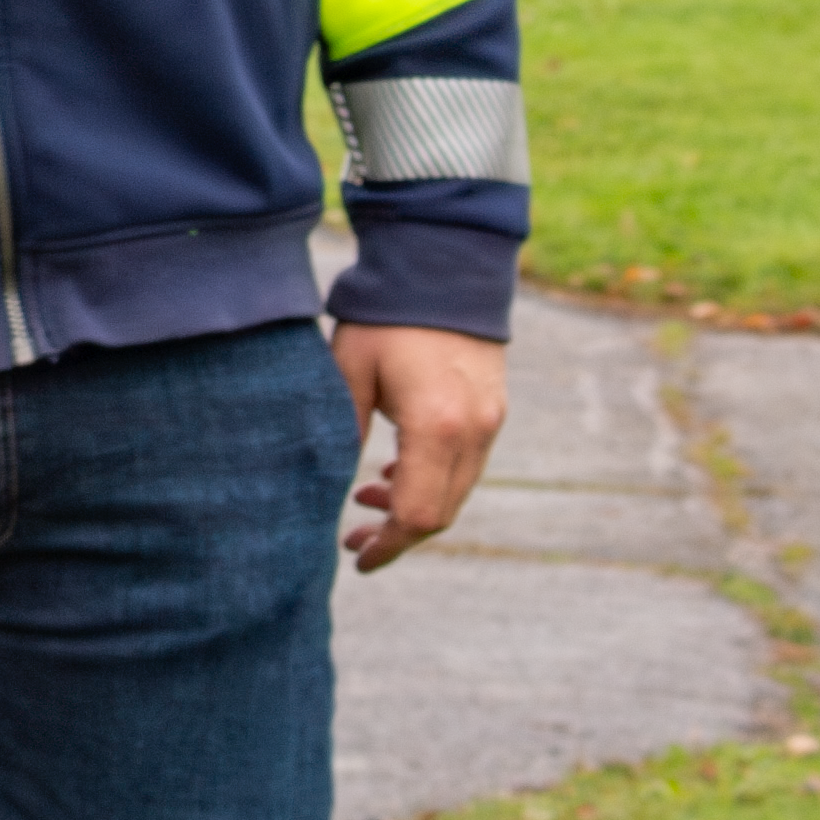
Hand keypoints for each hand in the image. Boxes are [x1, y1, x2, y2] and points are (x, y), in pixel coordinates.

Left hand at [330, 322, 507, 572]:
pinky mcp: (492, 407)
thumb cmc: (385, 316)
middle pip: (441, 512)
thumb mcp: (349, 373)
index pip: (417, 515)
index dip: (387, 546)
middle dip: (397, 533)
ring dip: (414, 504)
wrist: (443, 262)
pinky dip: (433, 478)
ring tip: (365, 497)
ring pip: (456, 490)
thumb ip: (343, 435)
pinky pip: (465, 463)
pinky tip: (395, 470)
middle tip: (352, 536)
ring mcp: (489, 419)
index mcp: (436, 427)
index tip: (356, 557)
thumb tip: (327, 490)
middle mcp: (473, 431)